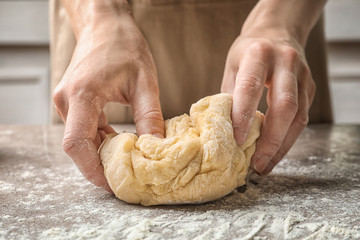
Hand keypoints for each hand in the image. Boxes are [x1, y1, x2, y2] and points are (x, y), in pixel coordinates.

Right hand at [53, 12, 163, 190]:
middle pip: (78, 147)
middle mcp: (68, 101)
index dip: (93, 170)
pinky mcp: (74, 102)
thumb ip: (149, 117)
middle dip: (101, 166)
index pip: (77, 144)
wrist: (106, 25)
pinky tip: (120, 143)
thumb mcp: (144, 82)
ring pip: (81, 140)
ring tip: (129, 162)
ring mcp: (67, 102)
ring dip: (102, 153)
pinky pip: (84, 129)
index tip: (114, 184)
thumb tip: (157, 148)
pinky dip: (101, 140)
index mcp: (82, 95)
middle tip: (129, 177)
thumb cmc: (124, 46)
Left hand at [221, 36, 314, 174]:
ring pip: (298, 116)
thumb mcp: (232, 65)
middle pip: (284, 106)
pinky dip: (288, 139)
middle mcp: (285, 63)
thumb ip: (229, 94)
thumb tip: (222, 130)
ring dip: (281, 145)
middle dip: (270, 139)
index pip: (251, 87)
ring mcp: (302, 75)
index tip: (237, 140)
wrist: (277, 32)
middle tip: (256, 163)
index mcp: (258, 54)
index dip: (244, 115)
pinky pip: (302, 118)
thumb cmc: (249, 52)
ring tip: (265, 165)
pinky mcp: (310, 87)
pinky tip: (275, 152)